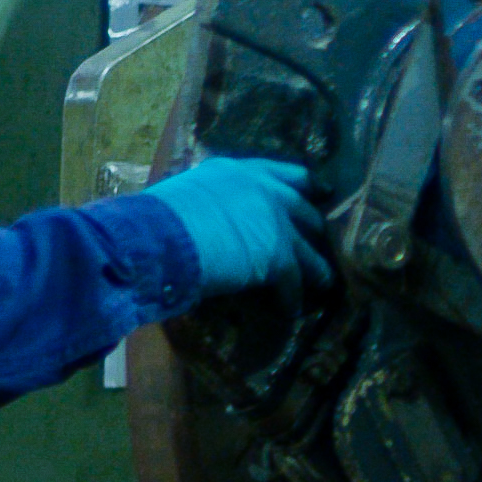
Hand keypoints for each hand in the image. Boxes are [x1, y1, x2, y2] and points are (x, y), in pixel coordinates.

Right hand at [139, 155, 330, 292]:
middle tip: (319, 237)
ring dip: (317, 268)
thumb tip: (205, 219)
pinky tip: (291, 310)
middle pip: (302, 208)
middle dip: (313, 225)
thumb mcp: (185, 195)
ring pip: (306, 249)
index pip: (282, 172)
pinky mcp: (278, 256)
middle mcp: (263, 190)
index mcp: (237, 171)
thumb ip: (206, 202)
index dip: (305, 184)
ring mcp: (275, 222)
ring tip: (324, 282)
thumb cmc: (157, 217)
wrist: (161, 237)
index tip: (321, 191)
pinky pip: (292, 282)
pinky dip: (292, 298)